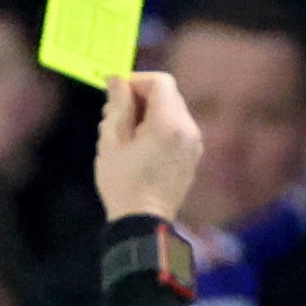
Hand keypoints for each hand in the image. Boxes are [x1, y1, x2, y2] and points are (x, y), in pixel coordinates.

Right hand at [95, 71, 203, 222]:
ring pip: (173, 112)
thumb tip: (116, 80)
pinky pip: (177, 131)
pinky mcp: (193, 157)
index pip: (159, 82)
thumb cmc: (123, 186)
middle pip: (168, 95)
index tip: (116, 92)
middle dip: (141, 98)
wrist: (143, 225)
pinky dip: (161, 129)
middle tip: (115, 115)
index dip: (136, 82)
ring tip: (126, 136)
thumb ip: (117, 106)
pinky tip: (141, 149)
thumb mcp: (111, 143)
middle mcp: (188, 128)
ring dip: (150, 114)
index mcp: (168, 122)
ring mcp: (194, 144)